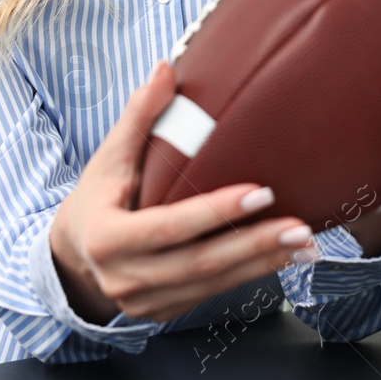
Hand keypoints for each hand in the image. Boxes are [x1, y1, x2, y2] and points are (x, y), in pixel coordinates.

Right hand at [49, 61, 316, 323]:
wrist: (75, 251)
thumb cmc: (99, 195)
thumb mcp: (111, 155)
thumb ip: (139, 115)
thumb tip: (165, 68)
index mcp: (108, 238)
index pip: (169, 227)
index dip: (216, 212)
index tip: (261, 190)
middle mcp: (125, 278)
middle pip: (199, 263)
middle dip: (254, 245)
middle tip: (299, 225)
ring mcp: (145, 302)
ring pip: (212, 284)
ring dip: (263, 263)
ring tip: (304, 243)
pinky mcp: (164, 311)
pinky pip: (212, 293)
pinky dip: (251, 275)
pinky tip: (282, 258)